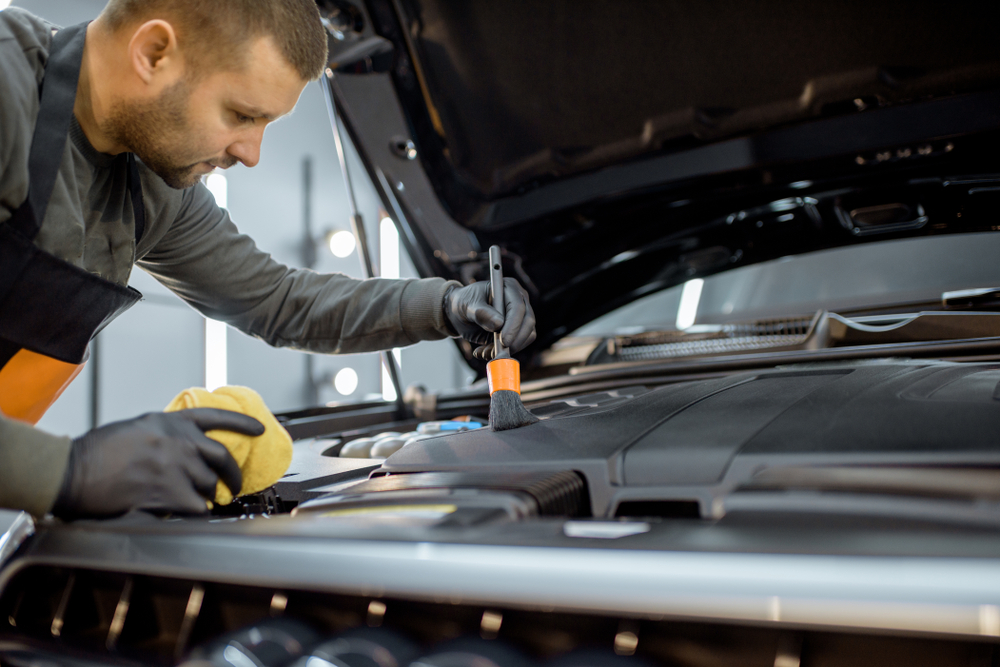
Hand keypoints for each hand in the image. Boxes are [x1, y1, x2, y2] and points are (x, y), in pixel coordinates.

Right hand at [52, 409, 263, 519]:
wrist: (73, 471)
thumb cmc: (97, 452)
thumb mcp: (137, 428)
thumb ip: (165, 434)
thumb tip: (184, 447)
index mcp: (170, 422)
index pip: (217, 417)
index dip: (242, 423)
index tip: (260, 428)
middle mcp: (179, 441)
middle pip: (222, 457)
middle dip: (233, 474)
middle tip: (234, 484)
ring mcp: (176, 466)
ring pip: (210, 485)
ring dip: (210, 496)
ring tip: (203, 502)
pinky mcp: (169, 491)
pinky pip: (197, 507)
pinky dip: (196, 513)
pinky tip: (188, 513)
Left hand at [444, 278, 536, 358]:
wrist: (460, 313)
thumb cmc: (464, 303)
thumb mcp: (467, 305)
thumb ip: (481, 312)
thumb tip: (499, 323)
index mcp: (509, 288)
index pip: (518, 307)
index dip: (513, 325)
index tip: (503, 341)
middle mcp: (520, 300)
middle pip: (528, 322)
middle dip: (514, 340)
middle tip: (496, 352)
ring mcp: (521, 316)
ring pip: (527, 336)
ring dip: (508, 349)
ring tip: (484, 352)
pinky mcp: (518, 331)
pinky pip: (518, 345)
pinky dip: (503, 352)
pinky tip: (485, 351)